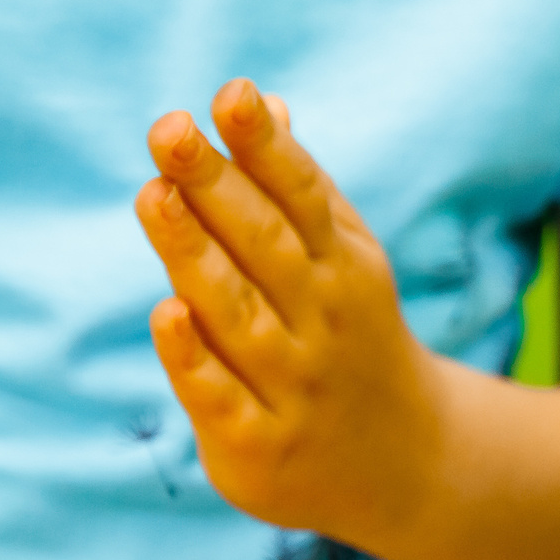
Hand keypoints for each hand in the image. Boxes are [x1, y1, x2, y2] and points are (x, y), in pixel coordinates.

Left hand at [134, 79, 445, 540]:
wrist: (408, 465)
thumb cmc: (354, 342)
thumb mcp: (345, 263)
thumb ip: (299, 189)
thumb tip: (259, 99)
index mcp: (346, 268)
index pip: (303, 197)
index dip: (265, 147)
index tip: (230, 94)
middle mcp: (325, 321)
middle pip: (266, 246)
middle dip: (217, 186)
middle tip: (169, 129)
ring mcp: (294, 384)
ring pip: (238, 312)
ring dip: (194, 253)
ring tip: (152, 194)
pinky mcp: (258, 443)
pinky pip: (219, 395)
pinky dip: (194, 357)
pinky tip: (167, 311)